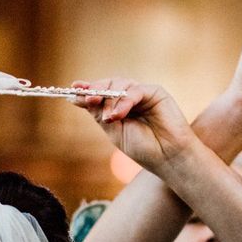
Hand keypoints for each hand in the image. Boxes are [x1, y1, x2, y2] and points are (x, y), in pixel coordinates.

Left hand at [71, 79, 196, 171]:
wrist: (168, 157)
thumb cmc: (143, 149)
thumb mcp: (113, 131)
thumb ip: (98, 113)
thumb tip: (75, 98)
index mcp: (119, 109)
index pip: (101, 94)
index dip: (87, 89)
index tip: (73, 88)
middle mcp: (130, 99)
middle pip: (108, 85)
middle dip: (96, 90)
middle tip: (89, 99)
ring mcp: (143, 94)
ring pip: (120, 84)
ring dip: (110, 99)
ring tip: (109, 117)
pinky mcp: (155, 92)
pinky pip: (135, 90)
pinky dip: (125, 100)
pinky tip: (119, 115)